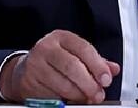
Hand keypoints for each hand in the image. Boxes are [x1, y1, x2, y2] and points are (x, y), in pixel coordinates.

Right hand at [0, 29, 120, 103]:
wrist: (24, 69)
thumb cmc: (54, 60)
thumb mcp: (74, 53)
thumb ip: (95, 61)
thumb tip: (113, 69)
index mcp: (61, 37)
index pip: (83, 49)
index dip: (97, 66)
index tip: (106, 79)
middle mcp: (46, 48)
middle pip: (72, 67)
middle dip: (89, 84)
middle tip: (98, 94)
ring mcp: (36, 65)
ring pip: (63, 84)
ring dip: (79, 95)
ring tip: (86, 98)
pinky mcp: (29, 82)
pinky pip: (52, 95)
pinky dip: (64, 100)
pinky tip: (69, 98)